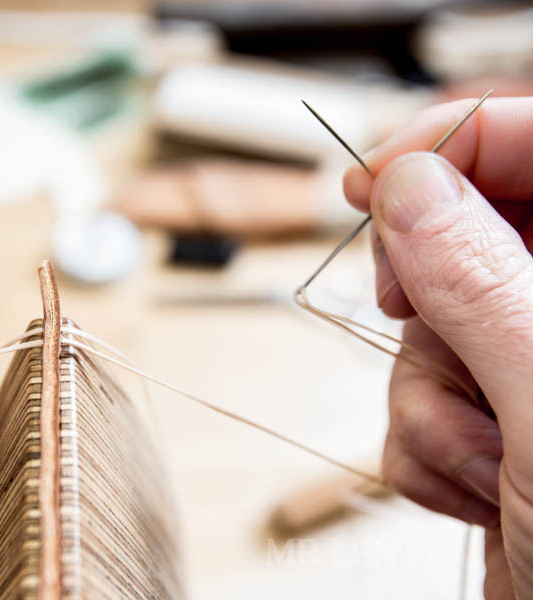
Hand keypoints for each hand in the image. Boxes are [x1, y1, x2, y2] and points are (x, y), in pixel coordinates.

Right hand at [344, 97, 532, 598]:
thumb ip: (485, 285)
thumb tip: (412, 190)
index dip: (460, 143)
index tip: (378, 178)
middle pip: (470, 233)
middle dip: (427, 290)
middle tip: (406, 308)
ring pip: (432, 327)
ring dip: (429, 398)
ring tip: (486, 459)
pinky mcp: (496, 420)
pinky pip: (418, 393)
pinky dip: (423, 445)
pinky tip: (476, 488)